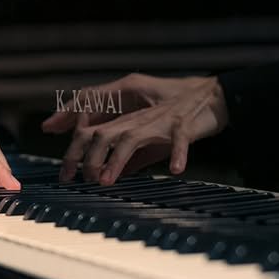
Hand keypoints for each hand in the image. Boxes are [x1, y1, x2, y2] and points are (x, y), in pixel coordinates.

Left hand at [41, 73, 229, 183]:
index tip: (65, 176)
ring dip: (115, 159)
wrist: (213, 98)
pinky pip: (179, 138)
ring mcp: (160, 121)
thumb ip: (130, 158)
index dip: (74, 153)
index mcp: (127, 123)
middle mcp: (137, 120)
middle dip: (85, 158)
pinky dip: (177, 153)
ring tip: (106, 180)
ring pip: (130, 137)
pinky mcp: (185, 124)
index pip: (90, 134)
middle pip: (101, 134)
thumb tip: (112, 176)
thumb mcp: (150, 140)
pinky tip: (176, 169)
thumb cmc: (179, 119)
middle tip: (78, 181)